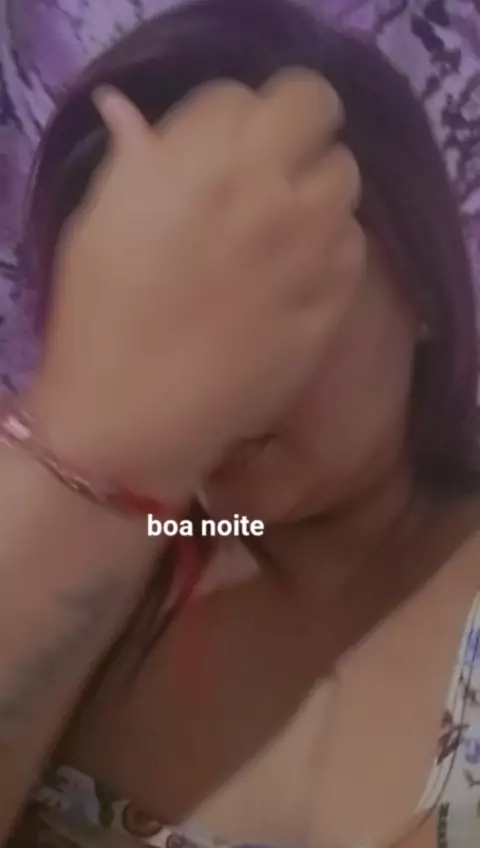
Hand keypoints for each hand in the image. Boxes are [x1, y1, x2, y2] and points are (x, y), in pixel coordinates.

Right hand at [29, 71, 364, 496]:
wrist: (133, 414)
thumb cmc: (100, 316)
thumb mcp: (98, 223)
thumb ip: (132, 159)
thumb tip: (131, 114)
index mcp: (198, 160)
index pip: (241, 92)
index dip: (227, 118)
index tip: (214, 149)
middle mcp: (265, 188)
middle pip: (314, 106)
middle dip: (291, 126)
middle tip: (267, 166)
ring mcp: (307, 246)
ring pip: (344, 176)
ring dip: (315, 187)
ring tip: (283, 225)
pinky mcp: (330, 300)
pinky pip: (352, 246)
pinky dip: (330, 247)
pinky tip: (297, 274)